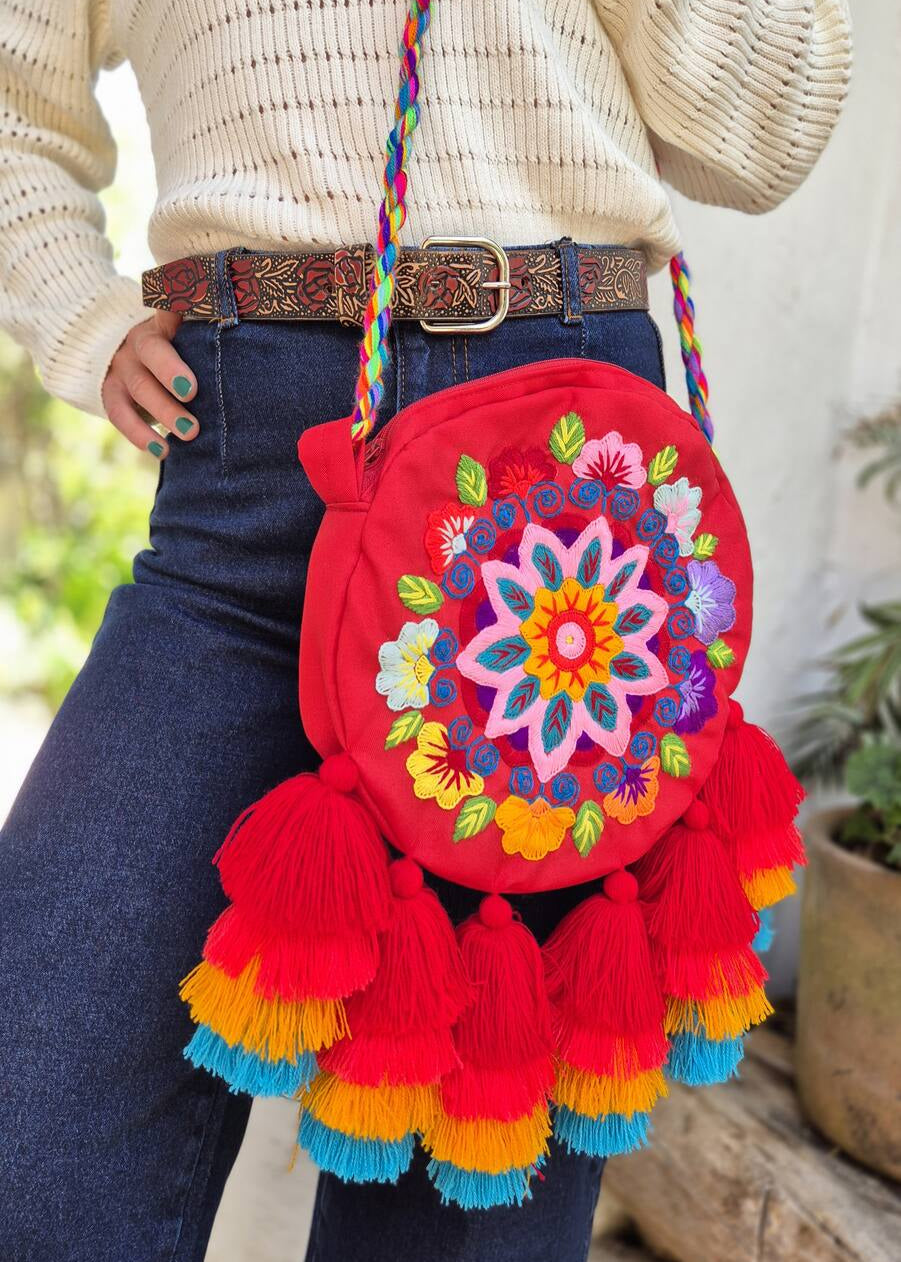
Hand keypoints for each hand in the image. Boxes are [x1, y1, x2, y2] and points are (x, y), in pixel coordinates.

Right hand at [101, 310, 198, 459]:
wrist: (130, 363)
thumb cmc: (178, 356)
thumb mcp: (189, 342)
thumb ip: (206, 338)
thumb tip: (249, 326)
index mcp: (164, 324)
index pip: (169, 309)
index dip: (174, 307)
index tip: (182, 307)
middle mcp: (139, 341)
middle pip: (153, 352)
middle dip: (171, 372)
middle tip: (192, 392)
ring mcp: (122, 367)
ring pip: (140, 388)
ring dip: (165, 412)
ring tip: (191, 432)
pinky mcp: (111, 393)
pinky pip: (119, 415)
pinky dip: (140, 435)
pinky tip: (162, 451)